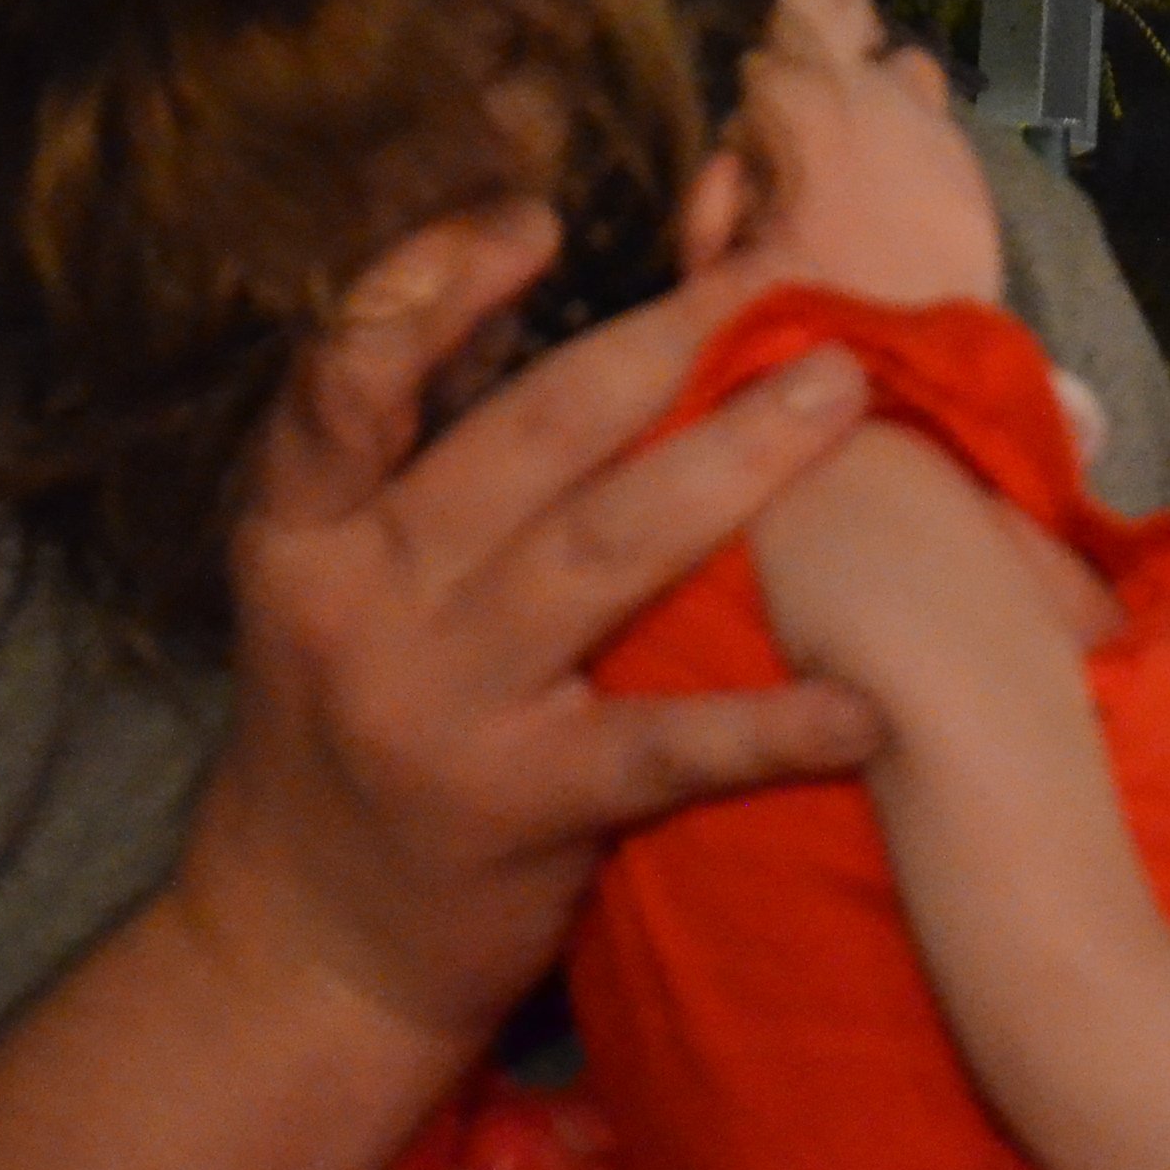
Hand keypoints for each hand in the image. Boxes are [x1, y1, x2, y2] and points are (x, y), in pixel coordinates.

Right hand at [161, 209, 883, 1054]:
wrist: (303, 957)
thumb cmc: (354, 735)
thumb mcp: (341, 589)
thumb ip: (427, 473)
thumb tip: (569, 322)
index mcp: (302, 531)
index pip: (348, 377)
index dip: (435, 282)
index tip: (535, 213)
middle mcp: (361, 602)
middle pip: (527, 436)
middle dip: (666, 340)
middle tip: (782, 272)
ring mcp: (441, 706)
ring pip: (605, 550)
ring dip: (736, 462)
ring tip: (840, 391)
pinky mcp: (518, 810)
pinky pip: (664, 750)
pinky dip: (772, 725)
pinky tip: (867, 703)